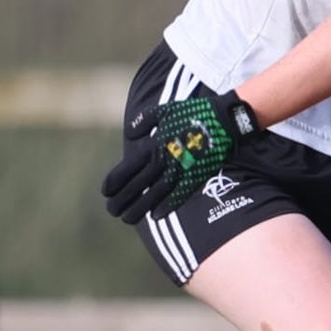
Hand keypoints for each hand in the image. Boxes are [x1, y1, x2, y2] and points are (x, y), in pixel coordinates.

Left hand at [100, 89, 261, 223]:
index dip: (114, 182)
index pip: (127, 168)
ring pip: (155, 194)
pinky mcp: (197, 176)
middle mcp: (164, 160)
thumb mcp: (165, 110)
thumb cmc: (194, 112)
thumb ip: (144, 122)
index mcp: (153, 144)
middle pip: (138, 185)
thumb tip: (129, 134)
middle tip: (112, 211)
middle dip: (122, 200)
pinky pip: (179, 195)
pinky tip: (156, 216)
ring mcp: (181, 170)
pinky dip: (167, 206)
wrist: (225, 120)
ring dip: (140, 208)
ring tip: (128, 219)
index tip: (105, 193)